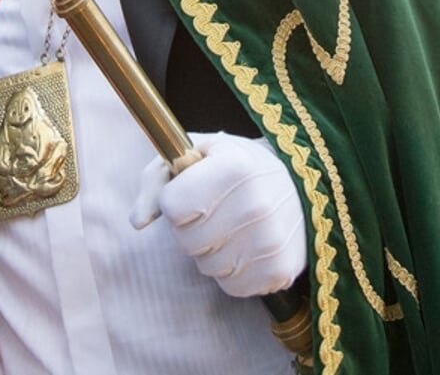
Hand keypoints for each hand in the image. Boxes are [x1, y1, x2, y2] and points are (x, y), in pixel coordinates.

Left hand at [129, 132, 305, 298]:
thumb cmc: (237, 165)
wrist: (302, 186)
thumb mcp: (197, 152)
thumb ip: (157, 179)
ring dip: (212, 252)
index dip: (175, 200)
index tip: (192, 191)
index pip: (173, 206)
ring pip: (208, 267)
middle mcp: (256, 204)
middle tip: (214, 211)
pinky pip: (232, 286)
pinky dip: (234, 272)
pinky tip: (249, 248)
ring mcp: (271, 241)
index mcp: (233, 167)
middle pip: (187, 241)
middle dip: (191, 228)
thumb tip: (138, 221)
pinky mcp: (281, 271)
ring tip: (234, 228)